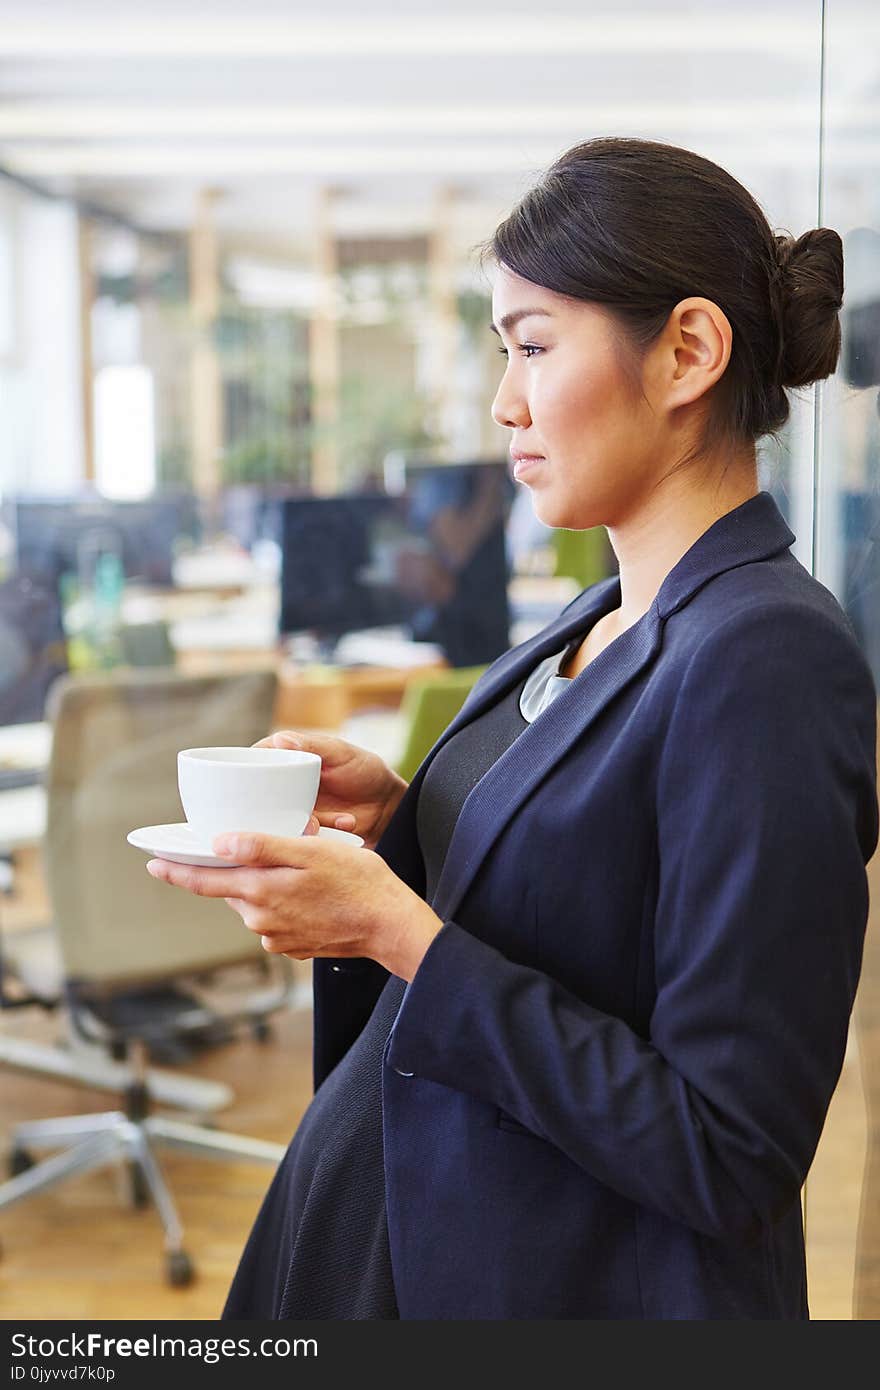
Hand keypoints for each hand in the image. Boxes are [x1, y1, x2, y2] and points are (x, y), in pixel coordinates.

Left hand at [145, 831, 441, 981]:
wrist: (390, 925)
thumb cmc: (357, 881)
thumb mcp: (311, 851)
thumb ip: (263, 847)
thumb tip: (220, 843)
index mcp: (260, 892)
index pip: (204, 881)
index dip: (176, 869)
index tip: (153, 862)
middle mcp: (261, 920)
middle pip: (232, 888)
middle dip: (242, 867)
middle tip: (277, 847)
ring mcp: (277, 937)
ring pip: (256, 901)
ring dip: (268, 883)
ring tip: (306, 869)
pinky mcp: (294, 946)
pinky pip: (277, 917)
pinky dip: (286, 901)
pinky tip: (313, 893)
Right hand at [252, 730, 406, 849]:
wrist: (387, 805)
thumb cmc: (365, 770)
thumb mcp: (341, 754)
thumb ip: (312, 747)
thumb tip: (279, 740)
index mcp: (287, 758)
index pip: (253, 761)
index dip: (243, 773)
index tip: (249, 786)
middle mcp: (284, 784)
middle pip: (257, 796)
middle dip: (272, 808)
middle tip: (303, 813)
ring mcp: (293, 807)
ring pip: (276, 819)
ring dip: (299, 822)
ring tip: (320, 823)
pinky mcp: (305, 828)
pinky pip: (298, 833)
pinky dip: (320, 831)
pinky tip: (346, 821)